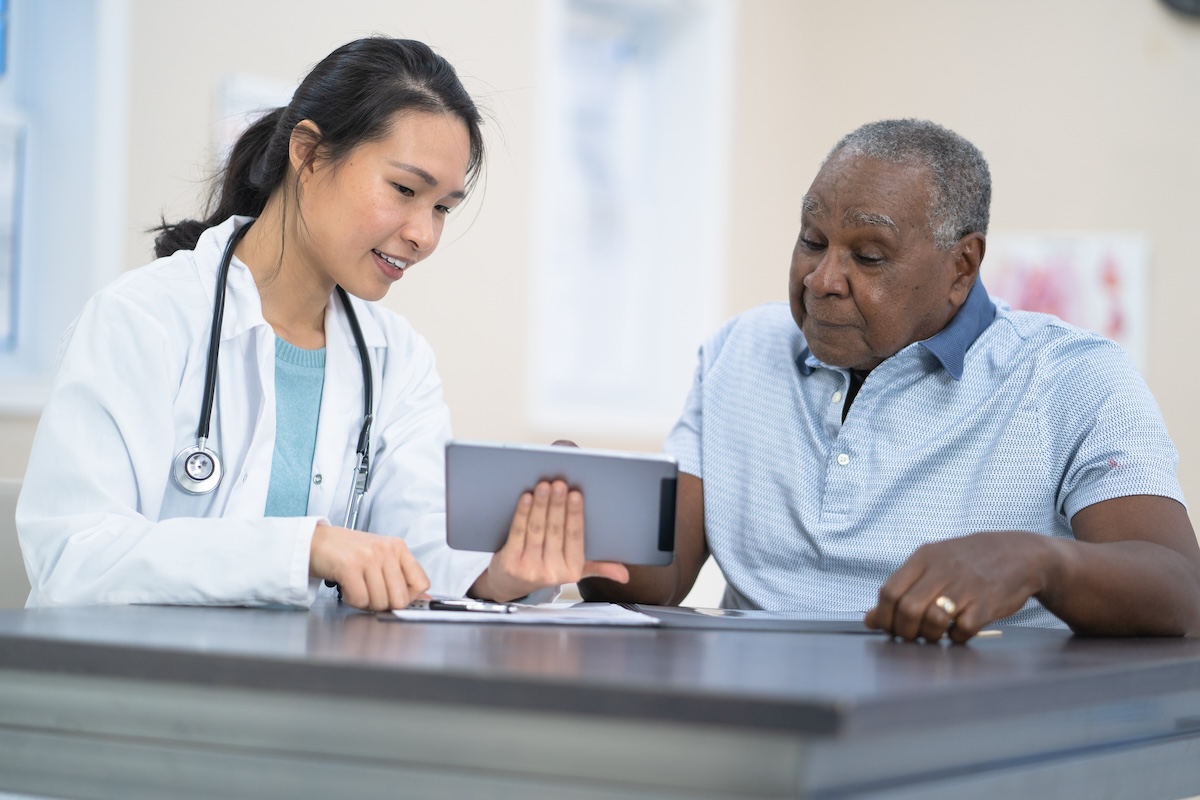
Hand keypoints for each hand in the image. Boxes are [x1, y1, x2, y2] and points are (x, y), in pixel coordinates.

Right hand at [309, 523, 429, 610]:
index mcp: (398, 547)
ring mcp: (368, 557)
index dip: (409, 597)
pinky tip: (347, 588)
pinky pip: (360, 599)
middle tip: (371, 594)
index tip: (395, 597)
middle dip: (384, 604)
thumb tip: (423, 598)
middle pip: (400, 598)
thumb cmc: (347, 551)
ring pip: (380, 602)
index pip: (421, 583)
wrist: (315, 541)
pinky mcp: (350, 566)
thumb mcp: (379, 557)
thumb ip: (400, 576)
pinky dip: (352, 600)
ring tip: (357, 587)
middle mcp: (386, 550)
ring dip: (366, 602)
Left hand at [473, 479, 629, 601]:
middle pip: (555, 530)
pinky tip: (526, 498)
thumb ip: (598, 567)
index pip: (575, 538)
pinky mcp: (510, 562)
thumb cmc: (544, 569)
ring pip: (537, 529)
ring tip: (544, 485)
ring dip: (541, 504)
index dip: (575, 515)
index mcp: (571, 570)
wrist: (510, 585)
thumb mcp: (574, 570)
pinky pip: (518, 532)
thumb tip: (624, 575)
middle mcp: (551, 572)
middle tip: (560, 484)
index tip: (576, 495)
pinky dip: (522, 513)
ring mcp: (529, 568)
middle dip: (557, 504)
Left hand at [864, 531, 1056, 642]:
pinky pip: (962, 630)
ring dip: (929, 636)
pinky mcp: (987, 604)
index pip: (889, 591)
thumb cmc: (967, 563)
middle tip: (912, 635)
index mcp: (923, 558)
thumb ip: (901, 588)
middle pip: (907, 609)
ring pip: (932, 621)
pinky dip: (956, 637)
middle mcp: (942, 570)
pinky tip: (959, 630)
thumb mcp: (932, 565)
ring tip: (935, 633)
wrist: (1019, 554)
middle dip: (904, 631)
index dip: (884, 616)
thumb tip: (870, 619)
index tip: (890, 627)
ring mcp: (966, 587)